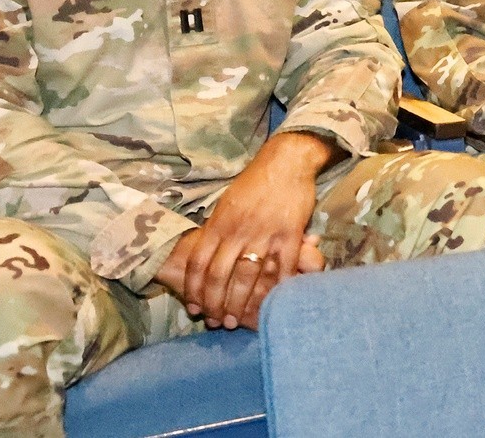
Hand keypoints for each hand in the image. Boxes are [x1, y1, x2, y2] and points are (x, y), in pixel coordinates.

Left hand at [166, 131, 334, 328]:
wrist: (285, 162)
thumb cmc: (254, 183)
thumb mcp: (226, 203)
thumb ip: (216, 230)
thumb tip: (203, 255)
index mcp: (219, 223)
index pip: (199, 263)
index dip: (194, 290)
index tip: (194, 308)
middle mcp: (238, 231)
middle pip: (220, 275)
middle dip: (215, 303)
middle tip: (217, 322)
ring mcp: (264, 233)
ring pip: (248, 277)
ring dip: (241, 303)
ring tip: (237, 321)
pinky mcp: (290, 233)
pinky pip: (282, 267)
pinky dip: (277, 288)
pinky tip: (274, 302)